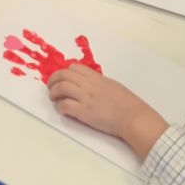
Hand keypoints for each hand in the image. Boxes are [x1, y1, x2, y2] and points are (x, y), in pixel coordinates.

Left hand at [46, 64, 168, 154]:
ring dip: (53, 92)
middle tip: (51, 87)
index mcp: (96, 78)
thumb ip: (98, 83)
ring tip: (53, 97)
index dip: (65, 72)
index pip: (74, 68)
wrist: (133, 117)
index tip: (62, 78)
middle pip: (63, 75)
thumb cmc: (128, 103)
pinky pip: (65, 105)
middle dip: (53, 80)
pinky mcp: (84, 112)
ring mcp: (86, 98)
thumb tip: (88, 84)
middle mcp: (89, 85)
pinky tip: (62, 109)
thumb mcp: (112, 85)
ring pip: (61, 87)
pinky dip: (60, 106)